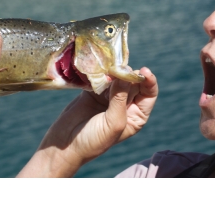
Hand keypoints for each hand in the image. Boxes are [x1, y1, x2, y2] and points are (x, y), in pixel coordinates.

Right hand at [17, 67, 157, 176]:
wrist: (65, 146)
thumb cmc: (94, 140)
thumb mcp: (114, 122)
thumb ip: (121, 98)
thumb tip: (126, 73)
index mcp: (136, 114)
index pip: (149, 93)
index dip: (149, 81)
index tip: (143, 71)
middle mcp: (126, 104)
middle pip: (134, 82)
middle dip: (129, 74)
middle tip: (120, 69)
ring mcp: (110, 96)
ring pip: (118, 77)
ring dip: (115, 72)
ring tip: (109, 69)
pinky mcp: (94, 91)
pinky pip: (102, 77)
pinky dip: (101, 72)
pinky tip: (100, 68)